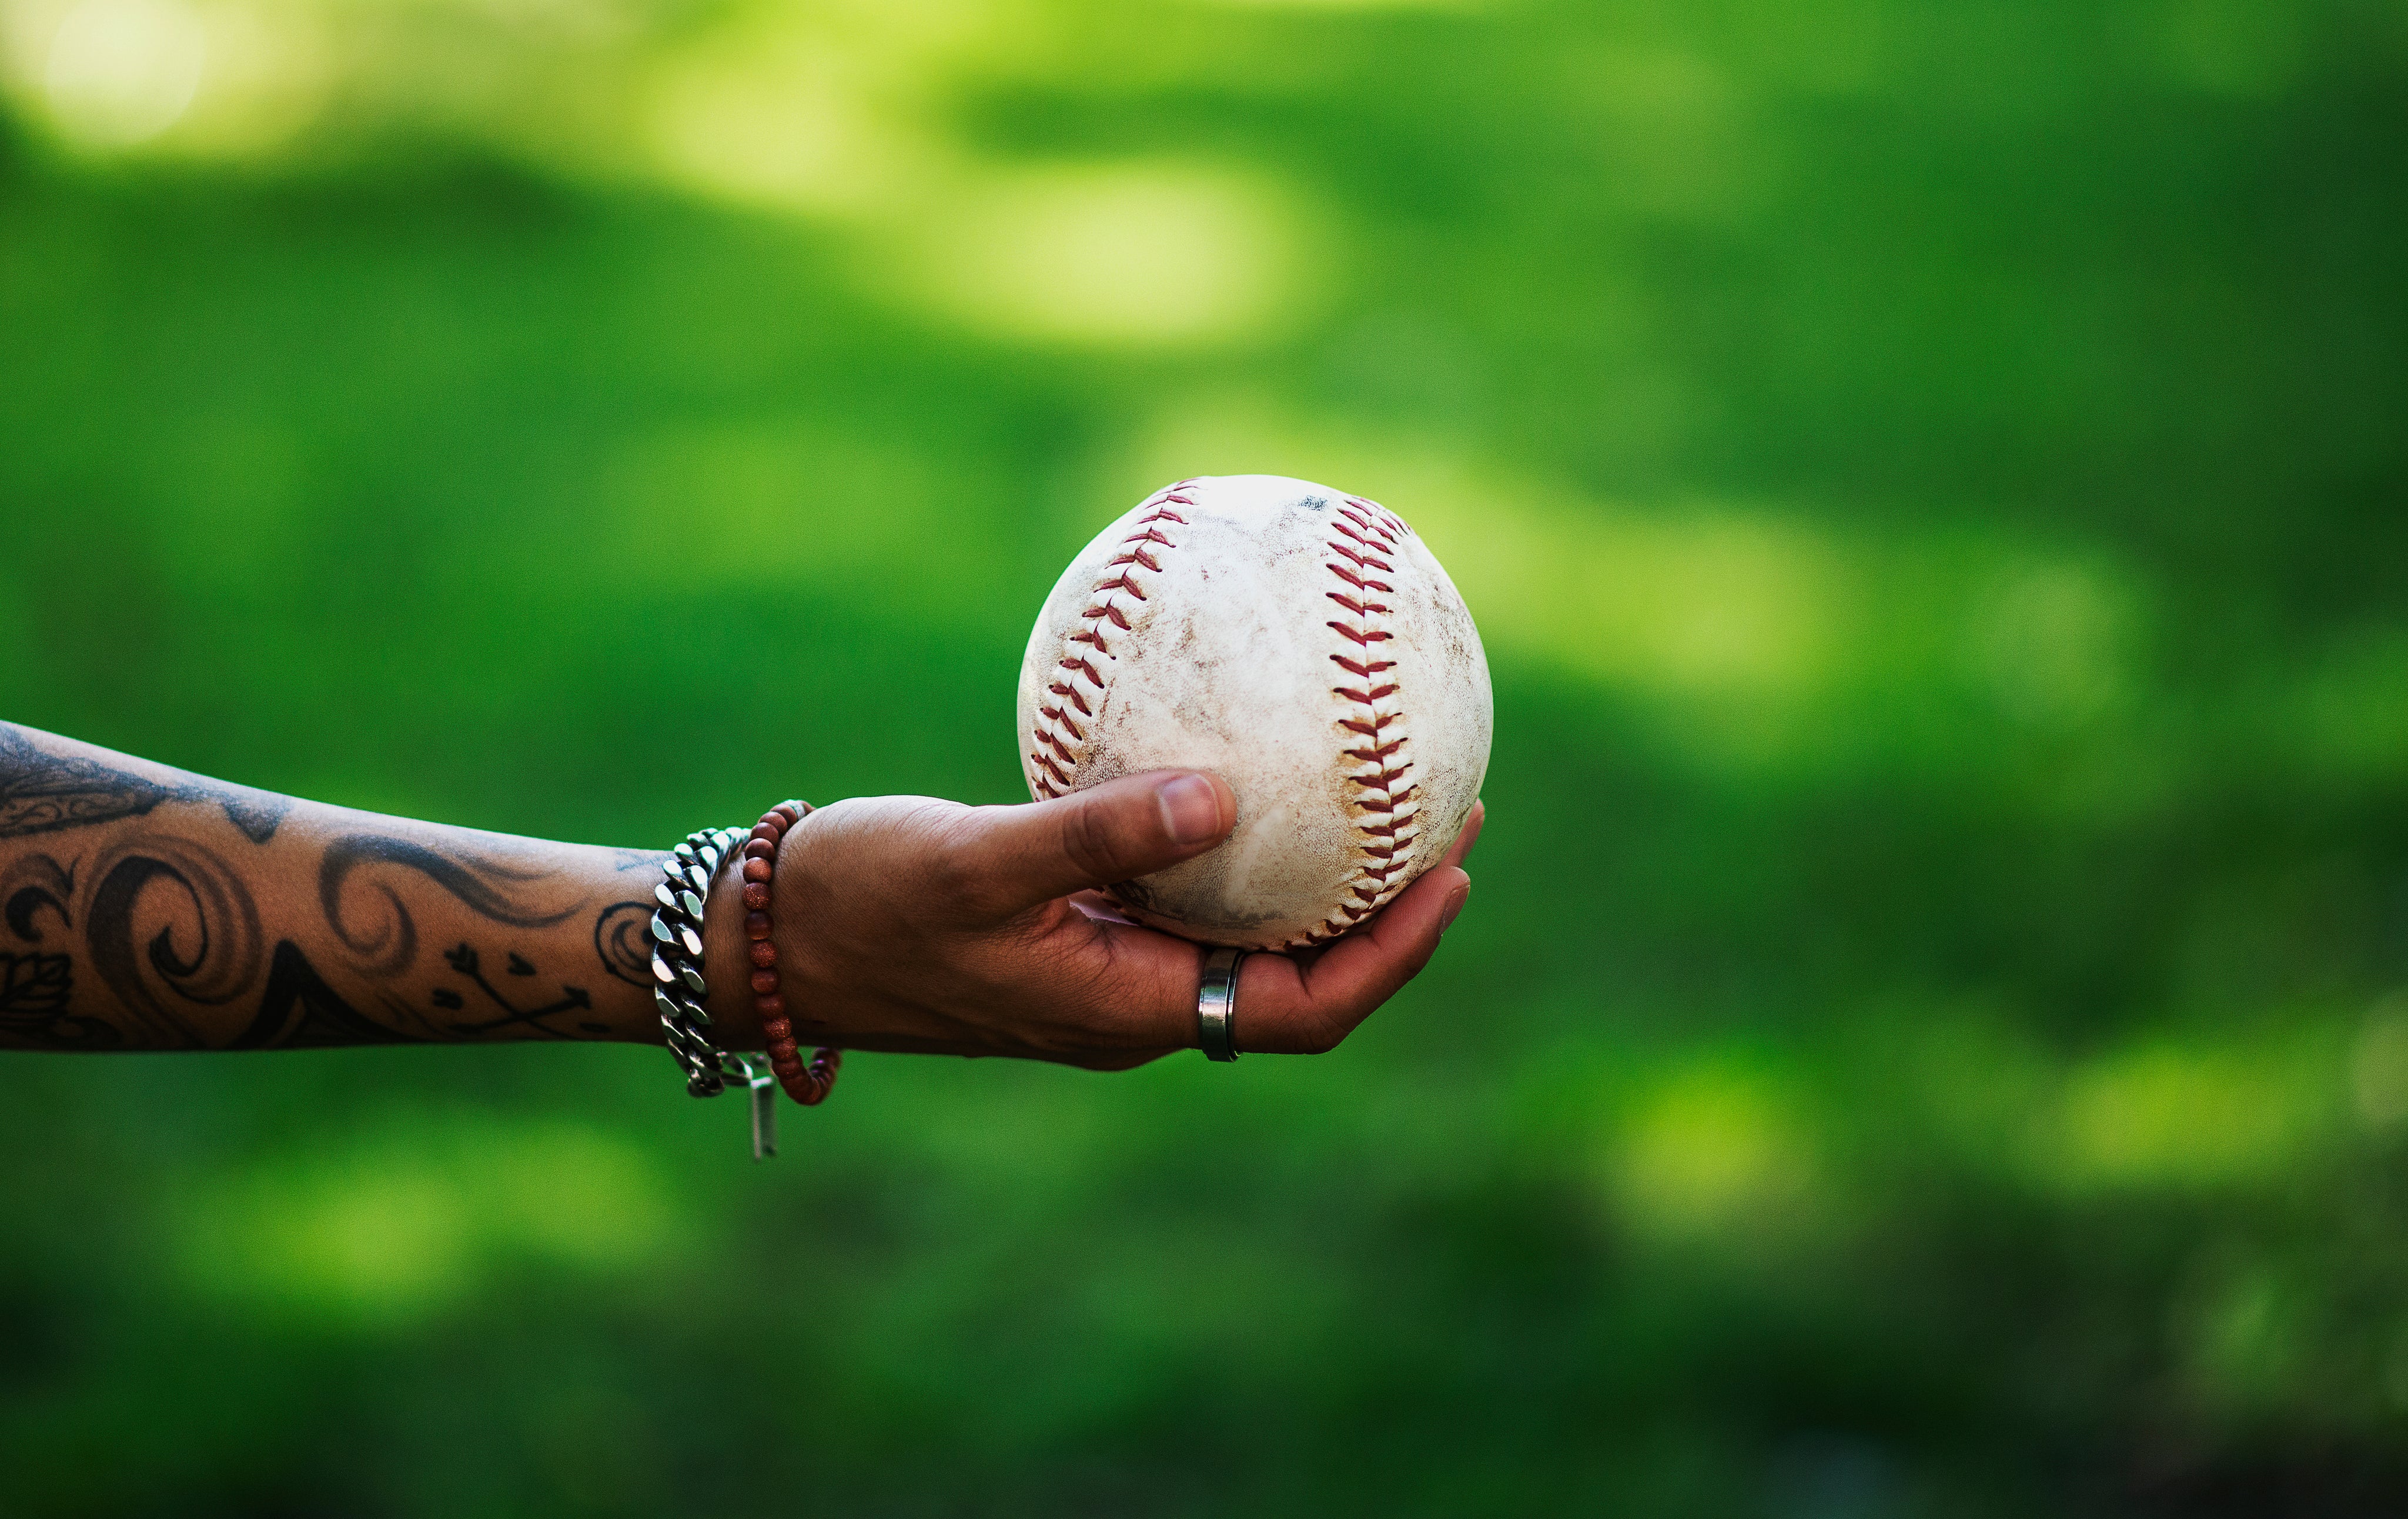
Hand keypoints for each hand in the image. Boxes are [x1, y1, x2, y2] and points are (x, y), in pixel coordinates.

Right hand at [739, 772, 1479, 1067]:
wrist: (764, 937)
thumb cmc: (859, 903)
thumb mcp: (975, 862)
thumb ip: (1096, 834)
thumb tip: (1225, 796)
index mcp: (1129, 1008)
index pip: (1305, 1007)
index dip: (1393, 951)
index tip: (1452, 869)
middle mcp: (1132, 998)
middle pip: (1299, 974)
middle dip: (1382, 907)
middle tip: (1444, 812)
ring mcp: (1101, 964)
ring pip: (1241, 932)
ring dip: (1315, 875)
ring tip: (1371, 788)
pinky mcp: (1068, 923)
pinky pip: (1177, 887)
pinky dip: (1229, 839)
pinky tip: (1236, 763)